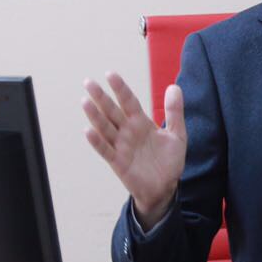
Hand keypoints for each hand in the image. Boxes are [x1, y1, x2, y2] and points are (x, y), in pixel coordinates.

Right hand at [83, 71, 186, 228]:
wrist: (166, 187)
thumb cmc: (169, 161)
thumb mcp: (177, 134)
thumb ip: (174, 112)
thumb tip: (174, 86)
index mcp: (141, 122)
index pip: (128, 101)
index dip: (120, 88)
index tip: (110, 74)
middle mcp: (128, 131)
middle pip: (112, 111)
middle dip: (100, 97)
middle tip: (87, 82)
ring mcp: (121, 146)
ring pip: (105, 127)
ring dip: (95, 115)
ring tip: (85, 101)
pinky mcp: (118, 162)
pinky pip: (105, 150)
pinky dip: (96, 141)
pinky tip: (88, 130)